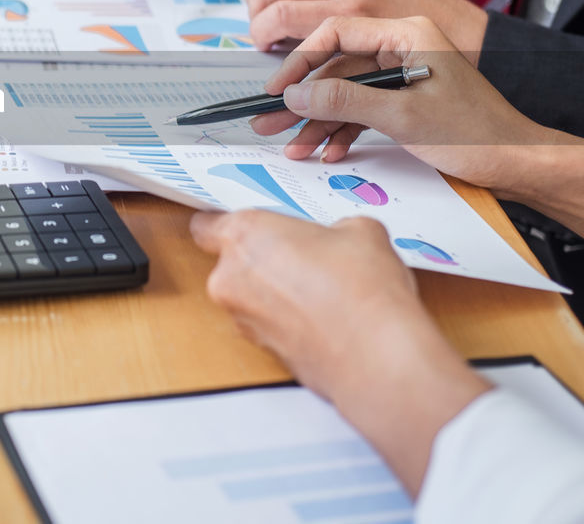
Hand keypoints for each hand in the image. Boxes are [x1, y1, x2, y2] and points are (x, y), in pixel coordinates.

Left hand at [191, 209, 489, 493]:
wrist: (377, 357)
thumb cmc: (362, 289)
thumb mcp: (359, 231)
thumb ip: (334, 229)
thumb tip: (341, 239)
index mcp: (243, 236)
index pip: (207, 225)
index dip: (225, 225)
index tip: (248, 226)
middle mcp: (230, 279)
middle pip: (233, 262)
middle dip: (265, 260)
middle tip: (306, 256)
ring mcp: (243, 320)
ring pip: (251, 296)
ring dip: (277, 292)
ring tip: (325, 290)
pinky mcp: (263, 351)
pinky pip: (269, 324)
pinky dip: (289, 320)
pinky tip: (326, 317)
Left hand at [245, 0, 487, 56]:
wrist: (462, 37)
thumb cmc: (416, 11)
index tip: (259, 0)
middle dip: (252, 0)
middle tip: (258, 23)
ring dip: (258, 21)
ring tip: (265, 39)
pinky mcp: (352, 13)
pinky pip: (289, 20)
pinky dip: (270, 37)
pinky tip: (277, 51)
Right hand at [251, 16, 556, 194]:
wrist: (517, 162)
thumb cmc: (475, 134)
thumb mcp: (402, 117)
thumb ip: (344, 102)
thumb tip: (294, 95)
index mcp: (407, 33)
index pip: (337, 33)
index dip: (300, 62)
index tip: (276, 90)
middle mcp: (402, 46)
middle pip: (335, 67)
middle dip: (302, 100)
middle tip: (268, 121)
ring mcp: (402, 73)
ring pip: (344, 92)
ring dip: (318, 122)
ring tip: (292, 146)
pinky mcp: (404, 98)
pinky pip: (361, 109)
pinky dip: (342, 130)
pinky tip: (326, 151)